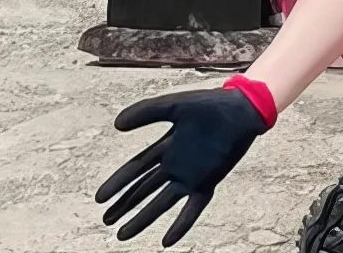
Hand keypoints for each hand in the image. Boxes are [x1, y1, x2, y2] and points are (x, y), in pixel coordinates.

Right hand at [94, 85, 270, 244]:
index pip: (135, 169)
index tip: (100, 198)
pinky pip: (193, 208)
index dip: (118, 183)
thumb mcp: (173, 106)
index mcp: (165, 146)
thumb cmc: (210, 105)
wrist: (242, 109)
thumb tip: (116, 124)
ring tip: (123, 235)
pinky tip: (167, 241)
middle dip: (125, 205)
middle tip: (106, 220)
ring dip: (143, 218)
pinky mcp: (208, 182)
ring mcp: (191, 175)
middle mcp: (175, 164)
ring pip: (161, 203)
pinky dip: (181, 224)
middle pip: (144, 189)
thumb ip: (146, 112)